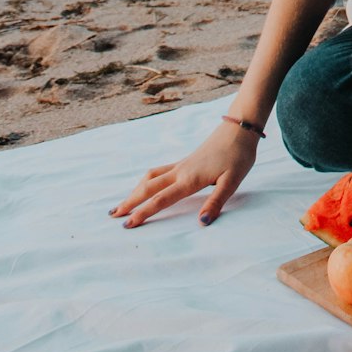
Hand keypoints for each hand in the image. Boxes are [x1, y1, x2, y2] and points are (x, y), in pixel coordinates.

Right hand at [110, 119, 259, 227]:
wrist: (239, 127)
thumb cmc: (238, 155)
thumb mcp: (232, 181)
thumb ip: (216, 201)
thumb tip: (202, 223)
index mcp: (190, 179)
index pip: (162, 199)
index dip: (144, 212)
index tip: (127, 224)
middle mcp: (181, 171)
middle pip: (149, 187)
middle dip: (130, 202)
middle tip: (113, 215)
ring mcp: (182, 164)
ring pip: (151, 177)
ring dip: (136, 190)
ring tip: (123, 202)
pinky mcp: (185, 160)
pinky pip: (160, 171)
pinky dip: (146, 180)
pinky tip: (145, 184)